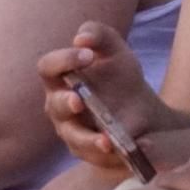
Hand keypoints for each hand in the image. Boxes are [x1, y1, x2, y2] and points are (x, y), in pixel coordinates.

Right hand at [37, 21, 160, 167]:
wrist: (142, 109)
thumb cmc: (119, 76)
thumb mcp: (114, 49)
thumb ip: (98, 34)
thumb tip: (81, 38)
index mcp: (60, 77)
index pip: (48, 67)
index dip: (63, 60)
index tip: (87, 55)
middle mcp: (58, 105)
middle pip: (54, 105)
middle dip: (66, 103)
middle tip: (80, 100)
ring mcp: (71, 131)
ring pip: (72, 136)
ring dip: (88, 138)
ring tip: (107, 139)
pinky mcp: (87, 152)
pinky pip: (93, 155)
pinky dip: (106, 153)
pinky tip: (120, 149)